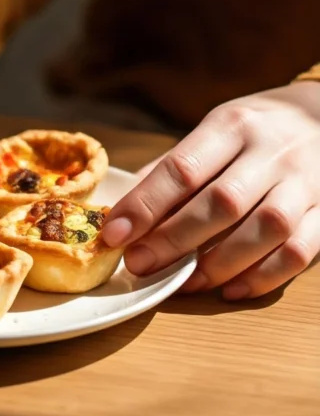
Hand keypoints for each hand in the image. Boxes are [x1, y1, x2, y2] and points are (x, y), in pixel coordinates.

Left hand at [102, 81, 319, 299]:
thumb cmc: (255, 130)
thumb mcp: (213, 131)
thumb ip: (172, 169)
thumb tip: (124, 209)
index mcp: (231, 126)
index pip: (181, 169)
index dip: (145, 205)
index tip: (114, 233)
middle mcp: (271, 151)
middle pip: (221, 203)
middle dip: (173, 240)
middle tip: (140, 264)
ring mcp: (305, 182)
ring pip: (265, 229)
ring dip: (219, 263)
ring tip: (183, 282)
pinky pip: (301, 250)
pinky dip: (265, 276)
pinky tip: (232, 289)